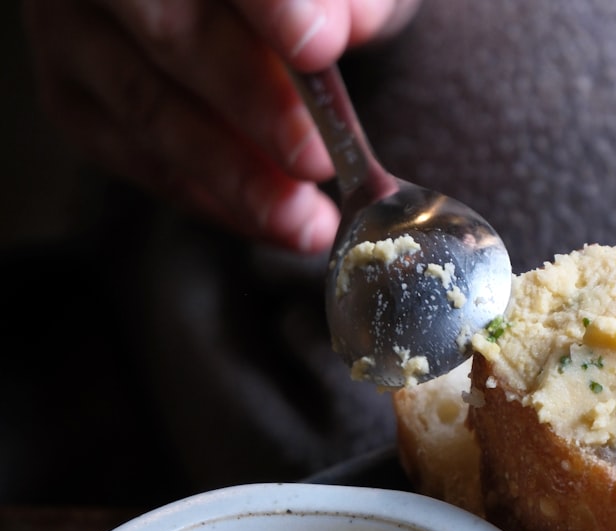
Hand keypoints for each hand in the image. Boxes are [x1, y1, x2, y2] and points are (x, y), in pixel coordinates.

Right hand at [23, 0, 420, 253]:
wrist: (258, 15)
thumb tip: (342, 27)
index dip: (270, 5)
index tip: (319, 50)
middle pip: (170, 29)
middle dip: (251, 101)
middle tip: (316, 157)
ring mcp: (72, 28)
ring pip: (147, 106)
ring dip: (234, 175)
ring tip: (304, 219)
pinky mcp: (73, 95)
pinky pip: (135, 156)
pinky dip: (211, 197)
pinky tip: (274, 223)